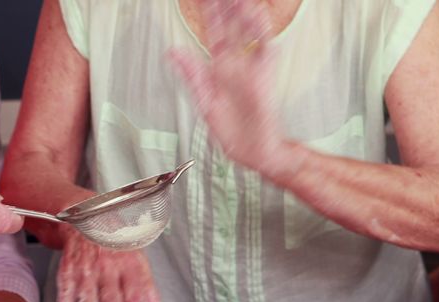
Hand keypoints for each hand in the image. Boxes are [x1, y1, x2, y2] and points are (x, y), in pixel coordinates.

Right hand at [55, 228, 172, 301]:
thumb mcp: (140, 268)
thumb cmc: (119, 250)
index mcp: (131, 269)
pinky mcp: (69, 270)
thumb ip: (151, 299)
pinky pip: (66, 291)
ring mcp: (87, 269)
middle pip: (111, 294)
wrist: (92, 222)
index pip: (137, 297)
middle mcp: (109, 268)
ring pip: (88, 291)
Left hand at [169, 0, 297, 183]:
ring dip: (243, 13)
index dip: (209, 16)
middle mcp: (235, 65)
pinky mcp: (265, 76)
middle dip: (225, 8)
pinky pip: (264, 47)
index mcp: (219, 70)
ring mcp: (251, 68)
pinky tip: (255, 15)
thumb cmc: (231, 131)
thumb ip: (192, 74)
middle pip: (231, 28)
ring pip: (248, 32)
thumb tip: (173, 51)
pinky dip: (261, 31)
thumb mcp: (205, 101)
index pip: (213, 35)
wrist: (253, 151)